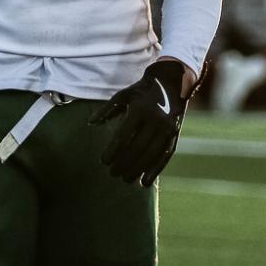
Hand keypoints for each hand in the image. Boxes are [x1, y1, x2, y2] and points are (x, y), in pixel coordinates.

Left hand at [88, 58, 190, 186]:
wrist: (171, 83)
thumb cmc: (141, 91)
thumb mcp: (123, 95)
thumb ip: (106, 110)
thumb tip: (90, 124)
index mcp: (139, 110)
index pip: (123, 136)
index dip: (113, 151)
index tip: (103, 161)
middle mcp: (155, 119)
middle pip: (137, 148)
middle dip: (124, 163)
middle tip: (112, 173)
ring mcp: (167, 128)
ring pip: (151, 154)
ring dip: (138, 170)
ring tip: (126, 179)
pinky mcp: (175, 134)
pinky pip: (165, 155)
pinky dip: (156, 170)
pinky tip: (145, 182)